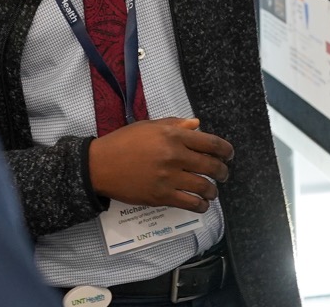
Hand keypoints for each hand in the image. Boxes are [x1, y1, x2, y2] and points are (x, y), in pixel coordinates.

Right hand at [88, 117, 232, 211]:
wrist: (101, 164)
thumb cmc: (124, 141)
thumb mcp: (150, 126)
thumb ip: (176, 124)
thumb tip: (197, 125)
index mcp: (173, 135)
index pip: (211, 143)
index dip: (226, 150)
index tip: (229, 155)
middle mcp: (175, 155)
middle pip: (211, 166)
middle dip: (222, 172)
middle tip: (223, 174)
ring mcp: (169, 178)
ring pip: (204, 187)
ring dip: (213, 191)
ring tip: (212, 191)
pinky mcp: (162, 196)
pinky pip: (190, 204)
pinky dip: (201, 206)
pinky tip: (202, 204)